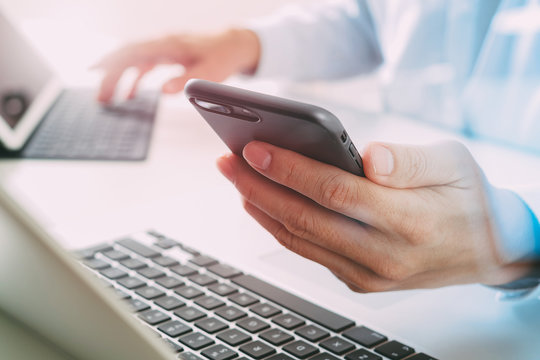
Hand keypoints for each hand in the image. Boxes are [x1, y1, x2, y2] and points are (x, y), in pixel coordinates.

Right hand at [93, 29, 259, 102]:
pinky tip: (130, 95)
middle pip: (127, 56)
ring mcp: (163, 48)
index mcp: (168, 45)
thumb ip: (185, 81)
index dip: (111, 61)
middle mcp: (162, 43)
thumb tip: (163, 91)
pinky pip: (144, 65)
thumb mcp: (209, 73)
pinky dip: (134, 79)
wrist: (235, 44)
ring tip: (108, 99)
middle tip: (100, 98)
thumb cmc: (223, 56)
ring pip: (133, 61)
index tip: (94, 73)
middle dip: (110, 76)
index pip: (132, 51)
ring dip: (119, 78)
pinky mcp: (167, 55)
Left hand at [216, 140, 531, 291]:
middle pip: (305, 219)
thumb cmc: (468, 198)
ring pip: (300, 240)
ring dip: (261, 208)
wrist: (487, 249)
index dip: (289, 170)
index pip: (334, 192)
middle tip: (228, 161)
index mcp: (409, 220)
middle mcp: (385, 255)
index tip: (254, 149)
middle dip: (258, 187)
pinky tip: (264, 206)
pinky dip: (281, 229)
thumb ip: (409, 161)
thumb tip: (368, 157)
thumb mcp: (453, 163)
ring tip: (237, 179)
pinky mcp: (361, 281)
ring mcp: (370, 274)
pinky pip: (311, 253)